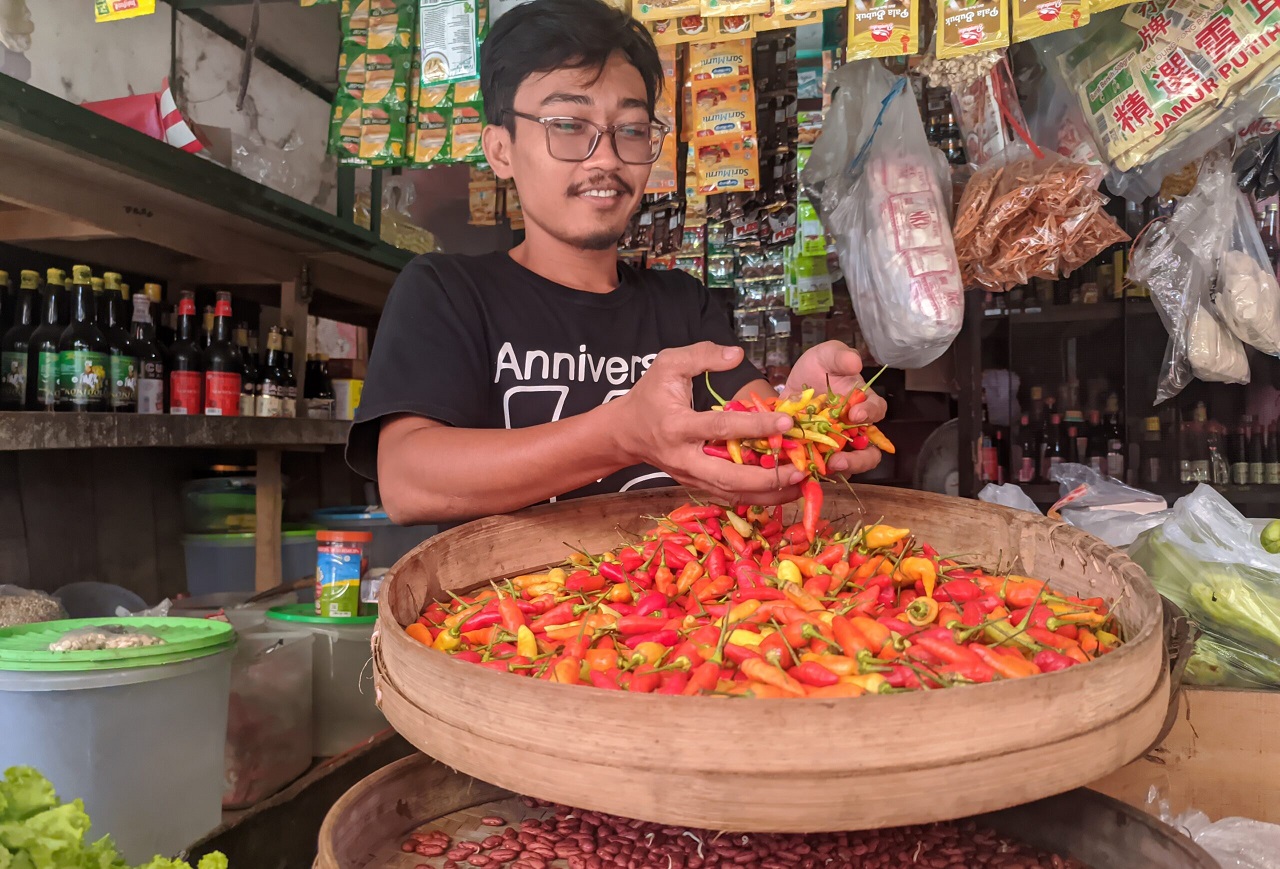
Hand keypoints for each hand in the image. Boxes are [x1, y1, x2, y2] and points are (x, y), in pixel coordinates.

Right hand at [611, 342, 805, 503]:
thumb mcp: (668, 364)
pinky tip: (782, 491)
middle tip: (801, 470)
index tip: (786, 421)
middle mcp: (684, 458)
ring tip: (801, 485)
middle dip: (767, 476)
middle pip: (728, 476)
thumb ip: (702, 355)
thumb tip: (737, 355)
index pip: (721, 428)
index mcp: (677, 426)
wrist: (625, 432)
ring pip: (731, 493)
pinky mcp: (695, 485)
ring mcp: (689, 476)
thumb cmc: (649, 395)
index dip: (755, 425)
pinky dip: (756, 497)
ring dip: (768, 493)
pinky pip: (728, 496)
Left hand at [783, 341, 887, 476]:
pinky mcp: (817, 455)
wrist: (790, 384)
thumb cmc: (817, 368)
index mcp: (863, 404)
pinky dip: (814, 471)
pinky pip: (820, 469)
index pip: (877, 411)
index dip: (870, 413)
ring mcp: (837, 445)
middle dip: (859, 459)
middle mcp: (854, 429)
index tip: (856, 414)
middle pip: (869, 452)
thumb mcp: (827, 355)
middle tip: (842, 457)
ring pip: (848, 466)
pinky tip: (804, 469)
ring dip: (841, 469)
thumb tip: (855, 364)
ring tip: (827, 467)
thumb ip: (841, 356)